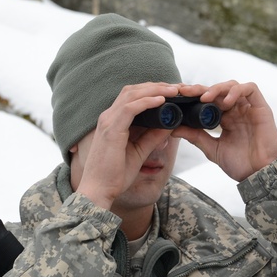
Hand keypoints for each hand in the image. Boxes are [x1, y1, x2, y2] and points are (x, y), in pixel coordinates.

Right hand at [71, 82, 180, 209]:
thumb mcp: (139, 152)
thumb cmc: (115, 175)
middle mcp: (109, 117)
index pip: (133, 96)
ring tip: (174, 90)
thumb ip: (152, 137)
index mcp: (113, 121)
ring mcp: (108, 121)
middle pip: (133, 90)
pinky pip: (130, 109)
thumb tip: (170, 125)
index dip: (152, 90)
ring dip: (155, 90)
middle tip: (177, 87)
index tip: (172, 92)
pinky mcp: (111, 130)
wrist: (99, 191)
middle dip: (156, 86)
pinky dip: (147, 102)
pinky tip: (162, 100)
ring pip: (132, 94)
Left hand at [173, 81, 276, 181]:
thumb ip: (196, 137)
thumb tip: (173, 129)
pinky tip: (226, 102)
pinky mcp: (261, 107)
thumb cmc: (239, 164)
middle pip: (218, 90)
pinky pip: (250, 88)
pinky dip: (237, 91)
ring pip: (232, 85)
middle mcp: (236, 110)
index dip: (194, 95)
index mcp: (225, 118)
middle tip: (186, 92)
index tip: (179, 95)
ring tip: (205, 98)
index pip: (208, 100)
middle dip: (201, 88)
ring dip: (217, 88)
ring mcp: (249, 107)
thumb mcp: (212, 149)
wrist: (258, 175)